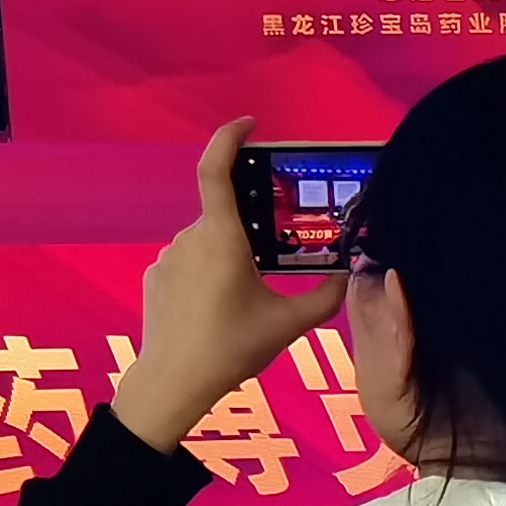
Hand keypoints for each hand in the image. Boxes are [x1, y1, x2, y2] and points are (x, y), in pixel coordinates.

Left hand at [111, 119, 341, 453]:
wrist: (174, 381)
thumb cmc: (233, 347)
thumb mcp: (291, 323)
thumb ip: (327, 296)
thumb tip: (350, 273)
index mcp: (220, 238)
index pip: (214, 170)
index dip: (229, 139)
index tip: (250, 125)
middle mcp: (190, 238)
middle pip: (225, 216)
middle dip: (252, 226)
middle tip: (278, 249)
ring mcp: (168, 256)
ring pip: (209, 242)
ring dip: (232, 256)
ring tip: (253, 294)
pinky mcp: (156, 276)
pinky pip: (190, 262)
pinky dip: (211, 274)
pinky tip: (223, 308)